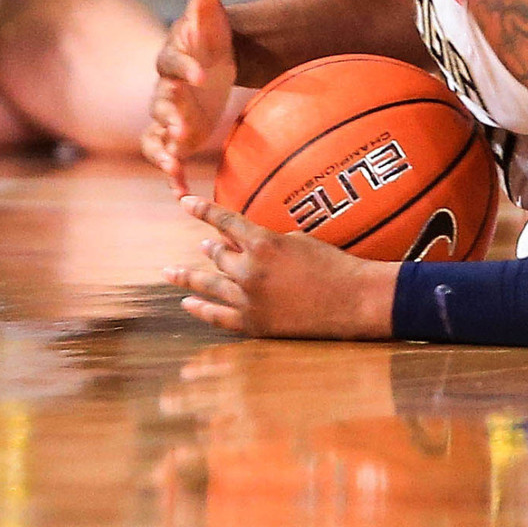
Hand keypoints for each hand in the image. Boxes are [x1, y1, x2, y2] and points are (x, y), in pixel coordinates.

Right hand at [144, 0, 234, 196]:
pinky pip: (165, 156)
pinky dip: (170, 172)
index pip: (173, 62)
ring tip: (174, 163)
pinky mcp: (175, 136)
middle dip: (169, 114)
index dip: (186, 68)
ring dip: (163, 148)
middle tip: (182, 127)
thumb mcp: (212, 16)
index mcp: (172, 59)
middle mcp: (163, 89)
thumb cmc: (211, 38)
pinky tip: (179, 192)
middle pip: (160, 102)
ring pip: (155, 134)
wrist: (210, 64)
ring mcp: (166, 114)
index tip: (204, 75)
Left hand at [164, 197, 397, 337]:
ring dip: (190, 277)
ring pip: (210, 284)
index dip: (202, 210)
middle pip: (218, 256)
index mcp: (263, 244)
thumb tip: (244, 241)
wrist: (355, 301)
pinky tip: (187, 304)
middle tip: (204, 247)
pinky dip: (200, 309)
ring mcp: (249, 298)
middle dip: (210, 249)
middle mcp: (249, 270)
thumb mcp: (302, 241)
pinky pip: (218, 316)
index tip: (184, 203)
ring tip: (172, 272)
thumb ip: (269, 240)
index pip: (224, 221)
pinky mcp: (254, 323)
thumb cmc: (337, 266)